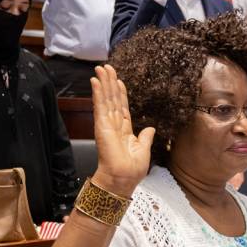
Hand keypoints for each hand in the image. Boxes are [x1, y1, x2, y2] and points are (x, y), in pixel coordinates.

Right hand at [90, 65, 154, 195]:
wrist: (122, 179)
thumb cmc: (131, 170)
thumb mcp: (144, 151)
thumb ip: (146, 138)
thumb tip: (151, 128)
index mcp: (125, 130)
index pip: (122, 107)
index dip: (120, 93)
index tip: (118, 81)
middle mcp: (114, 124)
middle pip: (112, 99)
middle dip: (109, 82)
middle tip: (106, 67)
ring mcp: (106, 123)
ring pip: (106, 98)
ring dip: (103, 82)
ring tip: (101, 68)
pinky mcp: (101, 124)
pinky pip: (100, 105)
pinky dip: (98, 92)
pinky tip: (95, 81)